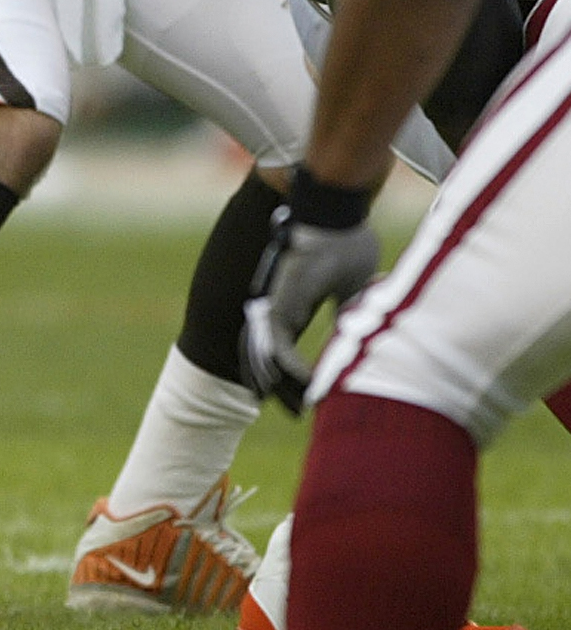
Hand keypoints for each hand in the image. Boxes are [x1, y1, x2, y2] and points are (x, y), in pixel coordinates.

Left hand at [240, 168, 382, 412]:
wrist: (332, 217)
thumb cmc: (344, 243)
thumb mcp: (354, 288)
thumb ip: (351, 312)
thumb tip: (363, 337)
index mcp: (291, 304)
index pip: (282, 347)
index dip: (291, 373)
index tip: (308, 395)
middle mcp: (276, 308)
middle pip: (268, 359)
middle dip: (280, 389)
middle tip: (299, 412)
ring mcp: (273, 307)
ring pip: (268, 359)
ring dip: (285, 386)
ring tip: (306, 408)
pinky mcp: (277, 305)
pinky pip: (278, 349)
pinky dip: (292, 372)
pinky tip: (312, 387)